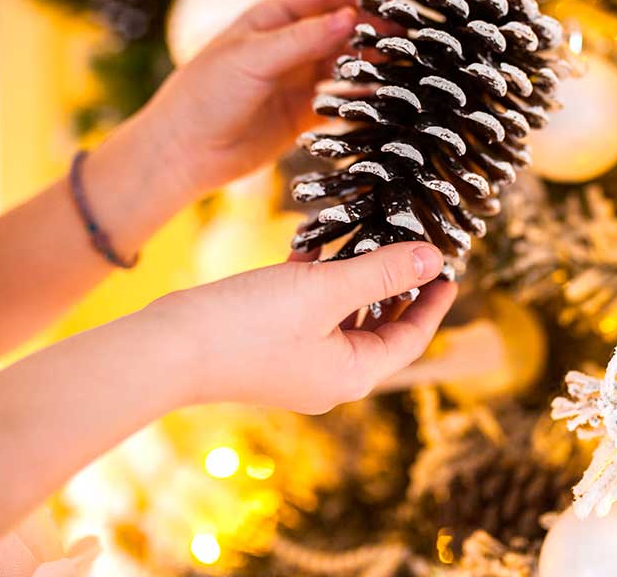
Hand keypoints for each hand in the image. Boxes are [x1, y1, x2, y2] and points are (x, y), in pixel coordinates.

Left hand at [143, 0, 384, 200]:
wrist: (183, 153)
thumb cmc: (205, 95)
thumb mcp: (251, 59)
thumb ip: (302, 40)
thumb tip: (351, 17)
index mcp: (272, 20)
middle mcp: (290, 46)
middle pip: (342, 28)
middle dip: (374, 27)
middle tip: (407, 34)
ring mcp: (299, 80)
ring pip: (346, 63)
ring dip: (373, 62)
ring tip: (403, 64)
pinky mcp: (305, 115)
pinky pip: (342, 101)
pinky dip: (363, 99)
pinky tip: (384, 99)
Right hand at [152, 242, 456, 413]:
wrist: (168, 348)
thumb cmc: (249, 324)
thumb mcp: (325, 290)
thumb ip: (381, 272)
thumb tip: (433, 259)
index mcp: (353, 374)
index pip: (411, 338)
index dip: (433, 301)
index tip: (448, 268)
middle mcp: (330, 378)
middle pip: (379, 330)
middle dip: (394, 287)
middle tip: (410, 247)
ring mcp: (298, 366)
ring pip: (343, 319)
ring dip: (355, 280)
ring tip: (365, 239)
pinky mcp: (270, 349)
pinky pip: (310, 315)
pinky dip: (318, 284)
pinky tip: (312, 248)